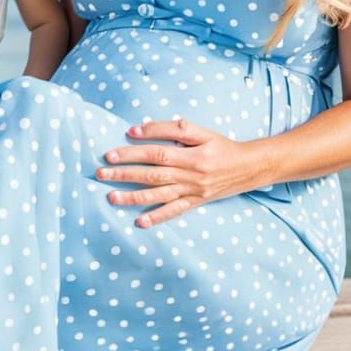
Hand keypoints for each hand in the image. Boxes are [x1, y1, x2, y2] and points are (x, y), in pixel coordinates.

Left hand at [96, 119, 265, 227]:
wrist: (249, 167)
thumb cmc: (221, 146)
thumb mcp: (201, 131)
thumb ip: (171, 128)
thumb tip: (139, 130)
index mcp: (192, 154)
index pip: (157, 153)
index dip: (133, 153)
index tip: (111, 153)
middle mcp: (191, 175)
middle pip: (153, 175)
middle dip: (125, 175)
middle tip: (101, 173)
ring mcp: (193, 192)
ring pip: (159, 195)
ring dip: (133, 197)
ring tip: (111, 197)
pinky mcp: (196, 203)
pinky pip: (175, 211)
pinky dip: (157, 217)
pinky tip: (140, 221)